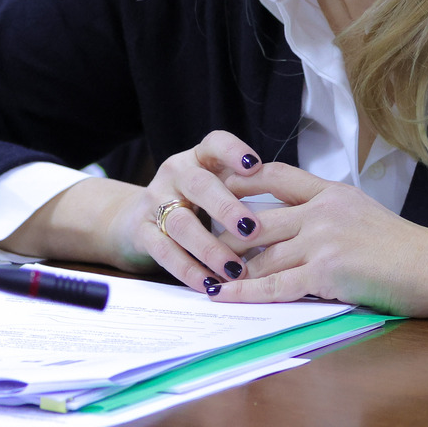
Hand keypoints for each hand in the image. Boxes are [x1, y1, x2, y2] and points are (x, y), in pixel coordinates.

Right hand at [106, 130, 269, 293]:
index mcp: (198, 158)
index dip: (234, 152)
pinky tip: (210, 283)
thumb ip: (243, 190)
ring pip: (180, 223)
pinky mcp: (142, 231)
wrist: (137, 217)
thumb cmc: (194, 202)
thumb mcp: (216, 185)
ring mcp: (155, 201)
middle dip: (226, 207)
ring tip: (234, 268)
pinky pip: (164, 251)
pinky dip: (188, 270)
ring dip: (209, 247)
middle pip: (199, 185)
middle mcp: (175, 174)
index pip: (215, 144)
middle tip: (251, 228)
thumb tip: (290, 214)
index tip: (256, 166)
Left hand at [214, 162, 427, 316]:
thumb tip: (298, 226)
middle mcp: (322, 210)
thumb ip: (329, 214)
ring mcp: (323, 240)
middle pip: (257, 217)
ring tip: (197, 272)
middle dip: (222, 232)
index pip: (276, 175)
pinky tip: (220, 296)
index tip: (214, 184)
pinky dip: (243, 293)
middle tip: (191, 238)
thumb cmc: (408, 249)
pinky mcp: (327, 272)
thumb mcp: (364, 214)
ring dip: (227, 267)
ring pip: (261, 254)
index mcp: (332, 191)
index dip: (241, 179)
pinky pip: (274, 285)